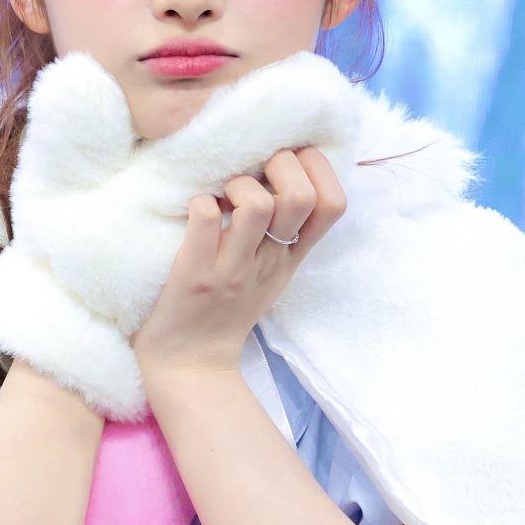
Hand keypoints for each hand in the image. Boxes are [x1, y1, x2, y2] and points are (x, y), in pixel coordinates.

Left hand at [129, 146, 346, 379]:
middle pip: (300, 196)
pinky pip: (204, 218)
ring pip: (256, 204)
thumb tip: (287, 167)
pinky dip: (199, 203)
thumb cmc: (227, 308)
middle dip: (278, 164)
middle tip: (253, 172)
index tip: (289, 160)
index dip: (317, 168)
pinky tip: (195, 211)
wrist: (190, 363)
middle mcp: (269, 260)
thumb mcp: (272, 272)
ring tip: (223, 194)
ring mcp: (232, 268)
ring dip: (237, 183)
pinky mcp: (194, 274)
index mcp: (292, 256)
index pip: (334, 204)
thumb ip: (285, 231)